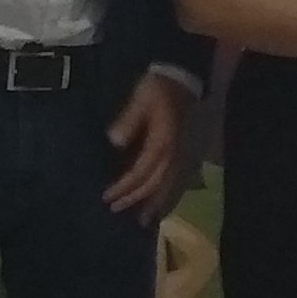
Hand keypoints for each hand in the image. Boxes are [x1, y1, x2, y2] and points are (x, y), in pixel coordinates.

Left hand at [102, 69, 190, 218]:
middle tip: (117, 210)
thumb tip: (114, 141)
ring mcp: (185, 155)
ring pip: (171, 187)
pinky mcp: (189, 153)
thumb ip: (128, 119)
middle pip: (156, 184)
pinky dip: (170, 195)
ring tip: (144, 221)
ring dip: (156, 204)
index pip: (141, 172)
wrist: (185, 77)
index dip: (124, 187)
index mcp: (163, 142)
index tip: (107, 197)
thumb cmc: (159, 87)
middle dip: (136, 199)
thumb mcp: (141, 97)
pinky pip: (180, 181)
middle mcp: (176, 153)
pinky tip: (164, 204)